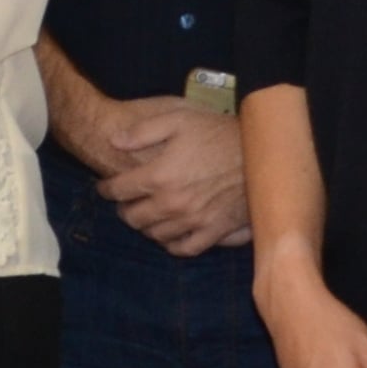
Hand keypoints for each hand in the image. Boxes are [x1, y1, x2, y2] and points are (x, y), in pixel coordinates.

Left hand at [90, 102, 250, 256]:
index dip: (106, 189)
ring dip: (146, 227)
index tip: (105, 187)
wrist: (261, 153)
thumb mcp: (178, 120)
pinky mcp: (215, 231)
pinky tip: (169, 235)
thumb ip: (142, 132)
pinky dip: (172, 245)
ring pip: (156, 235)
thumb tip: (114, 141)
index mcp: (159, 176)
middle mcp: (173, 203)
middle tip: (125, 203)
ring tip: (146, 216)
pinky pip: (186, 248)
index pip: (119, 190)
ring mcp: (194, 220)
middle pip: (134, 217)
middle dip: (124, 210)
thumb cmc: (218, 133)